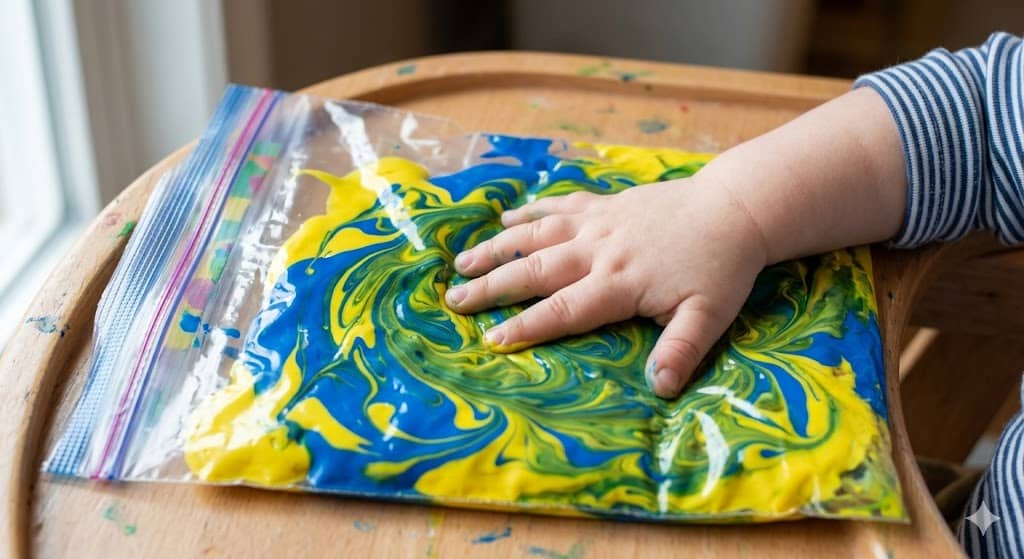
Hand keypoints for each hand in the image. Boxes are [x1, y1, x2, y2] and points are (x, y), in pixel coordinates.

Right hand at [444, 177, 768, 398]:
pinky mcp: (605, 204)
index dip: (526, 326)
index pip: (564, 310)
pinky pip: (559, 206)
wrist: (735, 208)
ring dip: (498, 249)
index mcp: (619, 283)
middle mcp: (600, 251)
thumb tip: (659, 388)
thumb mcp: (710, 314)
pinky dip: (530, 212)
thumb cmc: (722, 267)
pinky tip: (505, 219)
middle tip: (453, 302)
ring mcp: (599, 223)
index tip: (491, 341)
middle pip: (536, 270)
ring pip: (538, 235)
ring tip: (462, 262)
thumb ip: (681, 350)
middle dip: (492, 287)